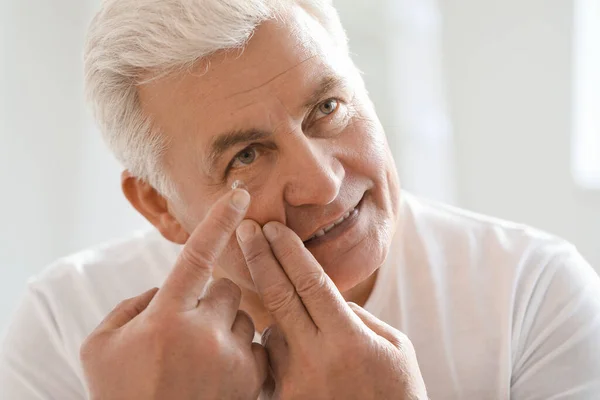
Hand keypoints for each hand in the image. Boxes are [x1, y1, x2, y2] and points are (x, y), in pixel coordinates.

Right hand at [80, 189, 266, 399]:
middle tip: (193, 332)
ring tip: (203, 362)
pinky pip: (260, 346)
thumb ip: (130, 306)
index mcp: (165, 318)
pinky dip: (245, 353)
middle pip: (227, 290)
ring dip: (228, 331)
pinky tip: (222, 373)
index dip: (219, 221)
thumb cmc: (121, 394)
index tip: (241, 195)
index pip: (198, 255)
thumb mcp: (102, 347)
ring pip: (246, 319)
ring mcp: (234, 359)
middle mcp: (205, 334)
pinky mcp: (254, 381)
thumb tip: (163, 289)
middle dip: (213, 303)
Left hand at [236, 221, 426, 399]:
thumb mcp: (395, 348)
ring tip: (296, 322)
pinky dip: (276, 347)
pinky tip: (291, 349)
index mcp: (349, 339)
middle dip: (260, 258)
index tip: (272, 228)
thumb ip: (358, 318)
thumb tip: (327, 297)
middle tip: (246, 232)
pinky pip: (269, 362)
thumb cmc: (398, 395)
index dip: (289, 252)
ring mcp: (294, 384)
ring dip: (274, 314)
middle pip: (278, 296)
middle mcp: (316, 359)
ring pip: (270, 330)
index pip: (310, 282)